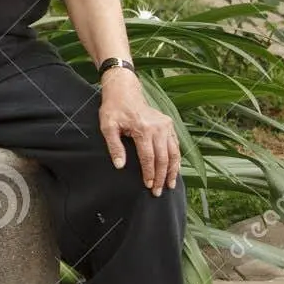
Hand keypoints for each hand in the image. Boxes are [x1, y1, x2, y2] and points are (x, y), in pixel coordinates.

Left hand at [98, 69, 178, 194]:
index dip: (149, 173)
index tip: (148, 186)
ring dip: (172, 170)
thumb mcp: (107, 126)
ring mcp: (166, 126)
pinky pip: (175, 145)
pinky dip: (176, 159)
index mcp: (143, 129)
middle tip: (158, 192)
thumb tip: (119, 165)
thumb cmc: (114, 109)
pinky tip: (173, 170)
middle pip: (163, 158)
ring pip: (174, 153)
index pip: (148, 157)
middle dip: (161, 177)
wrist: (125, 91)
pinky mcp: (169, 124)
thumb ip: (114, 146)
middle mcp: (158, 128)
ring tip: (169, 185)